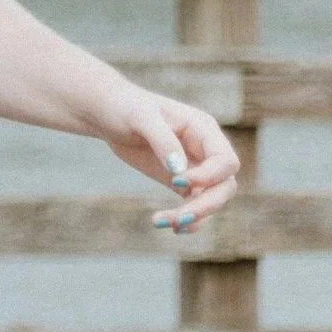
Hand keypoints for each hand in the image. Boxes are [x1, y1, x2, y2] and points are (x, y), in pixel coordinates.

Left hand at [92, 87, 240, 234]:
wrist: (106, 114)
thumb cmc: (124, 107)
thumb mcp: (140, 116)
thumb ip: (162, 140)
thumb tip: (180, 170)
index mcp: (203, 129)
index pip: (226, 161)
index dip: (209, 176)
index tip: (177, 181)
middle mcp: (205, 150)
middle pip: (225, 186)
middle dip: (206, 205)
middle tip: (179, 218)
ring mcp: (195, 168)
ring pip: (211, 200)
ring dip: (194, 217)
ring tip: (162, 223)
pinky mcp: (180, 182)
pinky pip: (193, 205)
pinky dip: (185, 219)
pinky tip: (166, 224)